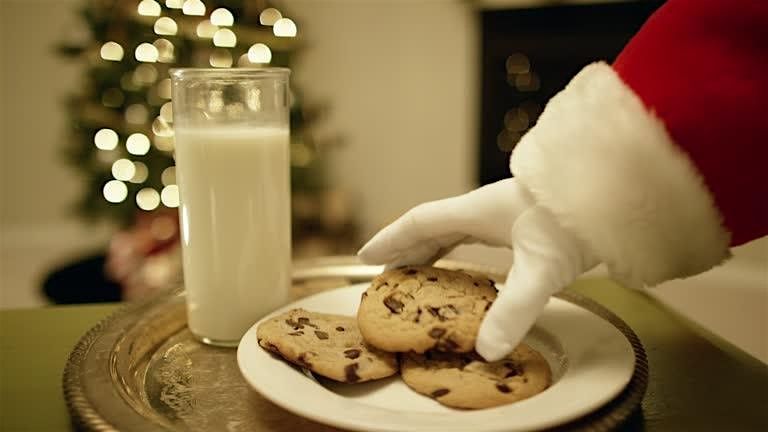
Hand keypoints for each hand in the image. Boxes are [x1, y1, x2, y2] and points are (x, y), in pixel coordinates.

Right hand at [358, 178, 597, 360]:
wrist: (614, 192)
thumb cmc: (576, 219)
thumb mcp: (541, 268)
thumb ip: (514, 308)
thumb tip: (487, 349)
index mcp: (477, 211)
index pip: (420, 221)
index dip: (391, 239)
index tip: (366, 255)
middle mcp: (484, 209)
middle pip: (432, 227)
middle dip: (405, 250)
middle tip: (385, 275)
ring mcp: (503, 213)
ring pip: (453, 231)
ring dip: (429, 251)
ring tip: (415, 275)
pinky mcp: (521, 222)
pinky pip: (474, 237)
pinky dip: (458, 252)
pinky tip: (465, 268)